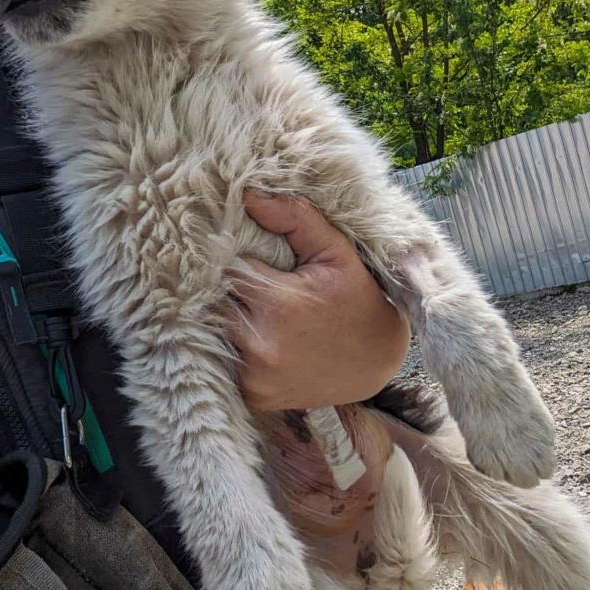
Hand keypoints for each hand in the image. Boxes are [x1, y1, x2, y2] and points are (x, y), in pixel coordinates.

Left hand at [227, 192, 410, 412]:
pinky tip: (257, 338)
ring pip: (214, 332)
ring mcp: (254, 376)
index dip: (231, 258)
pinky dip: (235, 349)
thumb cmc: (356, 300)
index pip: (225, 268)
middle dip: (227, 290)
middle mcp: (259, 343)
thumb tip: (249, 194)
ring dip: (227, 318)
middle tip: (251, 285)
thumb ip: (294, 219)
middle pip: (213, 301)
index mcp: (277, 302)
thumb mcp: (335, 252)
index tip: (245, 257)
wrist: (376, 363)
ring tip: (253, 310)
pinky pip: (225, 362)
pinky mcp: (252, 396)